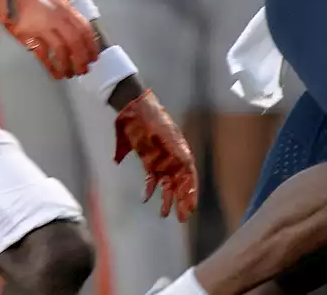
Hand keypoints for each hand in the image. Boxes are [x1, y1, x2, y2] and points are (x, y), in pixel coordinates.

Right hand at [0, 0, 99, 79]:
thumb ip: (68, 11)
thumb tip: (81, 29)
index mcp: (65, 9)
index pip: (84, 29)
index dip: (91, 46)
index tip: (94, 57)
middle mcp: (57, 18)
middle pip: (75, 42)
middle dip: (81, 59)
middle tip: (83, 70)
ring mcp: (42, 27)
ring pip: (61, 50)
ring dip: (67, 65)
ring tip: (69, 74)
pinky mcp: (28, 36)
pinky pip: (44, 55)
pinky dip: (52, 66)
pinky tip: (55, 73)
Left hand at [113, 90, 198, 221]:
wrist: (135, 107)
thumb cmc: (152, 119)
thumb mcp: (165, 133)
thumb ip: (175, 149)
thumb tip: (188, 166)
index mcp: (180, 151)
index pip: (189, 175)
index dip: (191, 192)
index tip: (192, 207)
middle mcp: (173, 157)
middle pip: (180, 183)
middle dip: (182, 200)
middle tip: (182, 218)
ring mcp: (161, 159)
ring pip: (167, 183)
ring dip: (167, 199)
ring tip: (165, 214)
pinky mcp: (148, 160)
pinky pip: (152, 178)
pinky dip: (150, 189)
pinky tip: (146, 198)